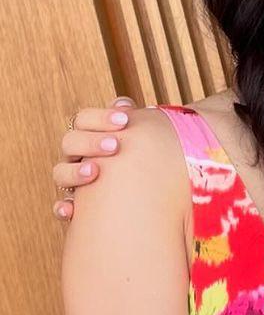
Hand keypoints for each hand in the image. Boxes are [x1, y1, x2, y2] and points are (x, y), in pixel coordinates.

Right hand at [53, 98, 136, 219]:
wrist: (151, 198)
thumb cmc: (147, 162)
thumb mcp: (144, 142)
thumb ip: (135, 122)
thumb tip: (125, 104)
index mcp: (92, 136)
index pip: (84, 120)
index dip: (101, 118)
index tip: (124, 120)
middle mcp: (79, 157)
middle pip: (71, 142)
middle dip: (91, 141)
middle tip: (115, 145)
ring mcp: (75, 180)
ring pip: (61, 172)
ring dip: (74, 171)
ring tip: (94, 171)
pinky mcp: (77, 207)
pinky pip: (62, 207)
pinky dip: (63, 208)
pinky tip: (70, 210)